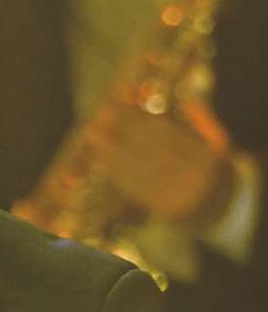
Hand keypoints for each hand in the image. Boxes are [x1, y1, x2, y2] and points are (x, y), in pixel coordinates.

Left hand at [82, 102, 235, 226]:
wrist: (218, 209)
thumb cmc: (211, 167)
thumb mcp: (218, 143)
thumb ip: (204, 122)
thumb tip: (187, 101)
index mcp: (209, 160)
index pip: (169, 134)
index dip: (142, 118)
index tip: (121, 104)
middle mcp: (195, 180)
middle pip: (151, 150)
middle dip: (123, 130)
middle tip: (100, 114)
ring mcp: (179, 196)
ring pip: (140, 168)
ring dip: (112, 150)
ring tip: (92, 133)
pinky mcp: (163, 210)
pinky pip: (136, 188)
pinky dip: (116, 171)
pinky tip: (101, 157)